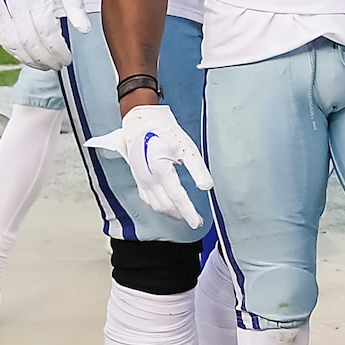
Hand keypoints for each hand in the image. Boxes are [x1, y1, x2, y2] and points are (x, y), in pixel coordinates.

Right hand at [85, 102, 212, 229]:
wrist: (141, 122)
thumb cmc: (164, 132)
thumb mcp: (186, 148)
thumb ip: (197, 169)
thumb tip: (207, 187)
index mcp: (161, 171)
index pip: (177, 198)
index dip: (188, 212)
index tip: (197, 222)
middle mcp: (148, 179)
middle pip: (166, 205)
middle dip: (181, 214)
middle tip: (196, 219)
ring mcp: (141, 180)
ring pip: (156, 205)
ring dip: (170, 212)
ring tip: (184, 214)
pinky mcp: (137, 178)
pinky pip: (147, 199)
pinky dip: (158, 206)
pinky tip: (167, 206)